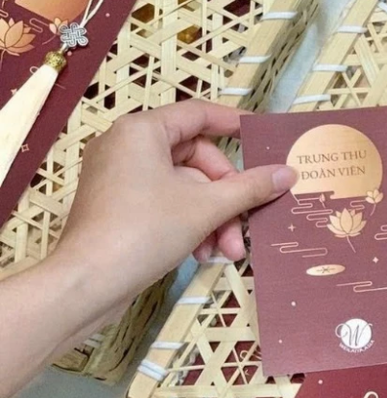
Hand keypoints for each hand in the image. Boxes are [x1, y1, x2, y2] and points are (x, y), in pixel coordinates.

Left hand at [54, 99, 294, 317]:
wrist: (88, 282)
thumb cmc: (144, 230)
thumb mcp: (207, 207)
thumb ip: (250, 187)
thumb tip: (288, 174)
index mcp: (142, 131)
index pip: (198, 115)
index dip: (234, 124)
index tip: (262, 139)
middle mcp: (127, 146)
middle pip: (196, 160)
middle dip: (226, 197)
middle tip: (245, 222)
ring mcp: (119, 178)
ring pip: (184, 188)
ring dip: (213, 218)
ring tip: (227, 251)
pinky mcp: (118, 207)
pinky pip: (165, 204)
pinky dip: (190, 225)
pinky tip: (203, 254)